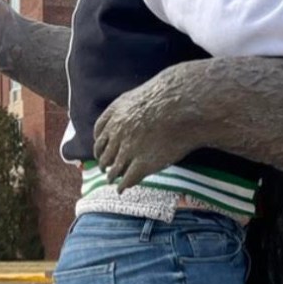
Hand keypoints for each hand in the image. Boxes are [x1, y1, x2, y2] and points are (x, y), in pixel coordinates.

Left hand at [94, 76, 197, 190]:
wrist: (182, 106)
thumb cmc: (170, 96)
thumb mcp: (142, 95)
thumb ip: (133, 104)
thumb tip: (137, 107)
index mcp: (115, 114)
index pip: (100, 133)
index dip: (99, 143)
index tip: (99, 150)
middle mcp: (118, 133)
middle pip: (104, 152)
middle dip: (103, 162)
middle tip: (104, 169)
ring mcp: (128, 150)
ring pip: (113, 168)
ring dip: (111, 175)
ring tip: (112, 181)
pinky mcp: (142, 164)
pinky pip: (127, 179)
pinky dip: (123, 185)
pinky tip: (123, 188)